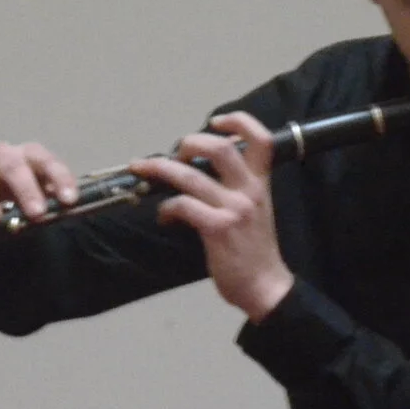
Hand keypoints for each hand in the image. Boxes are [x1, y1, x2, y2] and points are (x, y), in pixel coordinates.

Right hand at [0, 141, 80, 223]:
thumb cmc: (25, 199)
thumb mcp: (42, 200)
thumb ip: (51, 206)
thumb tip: (62, 215)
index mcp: (32, 155)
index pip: (48, 163)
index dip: (60, 180)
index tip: (68, 201)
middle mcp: (5, 153)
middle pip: (15, 167)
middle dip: (26, 190)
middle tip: (36, 214)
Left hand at [130, 112, 294, 321]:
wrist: (266, 287)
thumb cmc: (255, 249)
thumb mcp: (255, 209)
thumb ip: (236, 187)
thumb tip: (199, 168)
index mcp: (260, 183)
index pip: (260, 139)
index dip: (238, 121)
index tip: (214, 121)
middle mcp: (249, 191)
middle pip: (219, 148)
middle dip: (188, 143)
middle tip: (173, 154)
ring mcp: (234, 209)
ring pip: (190, 175)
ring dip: (160, 169)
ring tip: (143, 171)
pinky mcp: (217, 229)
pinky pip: (182, 205)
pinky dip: (166, 208)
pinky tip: (164, 217)